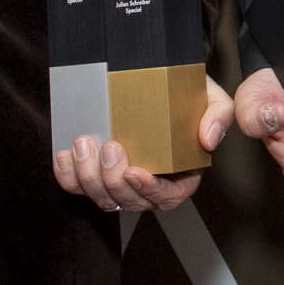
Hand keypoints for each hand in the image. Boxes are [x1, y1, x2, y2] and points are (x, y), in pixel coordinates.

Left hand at [52, 75, 232, 211]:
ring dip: (88, 177)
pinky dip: (68, 176)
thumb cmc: (188, 95)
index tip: (136, 172)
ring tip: (83, 145)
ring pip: (102, 197)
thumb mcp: (213, 98)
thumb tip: (209, 138)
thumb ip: (219, 114)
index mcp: (181, 177)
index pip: (167, 196)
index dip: (150, 190)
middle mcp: (149, 186)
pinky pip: (78, 186)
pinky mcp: (96, 174)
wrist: (161, 83)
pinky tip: (64, 157)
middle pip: (130, 200)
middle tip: (109, 148)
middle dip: (114, 180)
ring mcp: (121, 183)